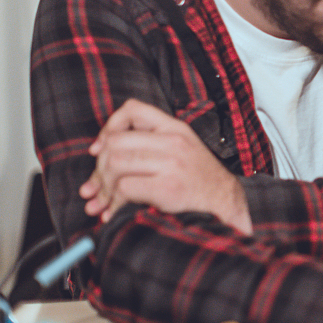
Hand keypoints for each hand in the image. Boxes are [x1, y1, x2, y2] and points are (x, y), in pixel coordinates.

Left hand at [80, 98, 249, 232]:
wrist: (227, 206)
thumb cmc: (201, 182)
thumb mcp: (183, 150)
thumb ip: (151, 144)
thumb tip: (101, 153)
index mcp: (176, 129)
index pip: (133, 110)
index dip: (108, 128)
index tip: (99, 149)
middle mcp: (173, 142)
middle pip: (115, 143)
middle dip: (98, 169)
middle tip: (95, 187)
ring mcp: (172, 164)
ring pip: (116, 164)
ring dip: (104, 188)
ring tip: (104, 203)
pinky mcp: (168, 187)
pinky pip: (125, 188)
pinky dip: (114, 203)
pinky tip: (115, 212)